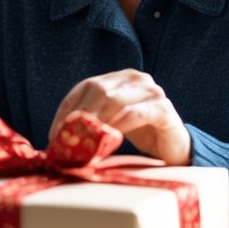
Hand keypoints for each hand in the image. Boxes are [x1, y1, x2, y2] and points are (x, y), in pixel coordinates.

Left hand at [49, 69, 191, 165]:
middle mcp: (136, 78)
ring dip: (95, 122)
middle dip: (79, 116)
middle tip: (68, 140)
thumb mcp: (110, 124)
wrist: (174, 149)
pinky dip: (117, 126)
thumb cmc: (140, 135)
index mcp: (119, 78)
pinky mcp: (164, 109)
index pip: (85, 86)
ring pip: (114, 99)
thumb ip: (90, 121)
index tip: (54, 135)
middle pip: (98, 90)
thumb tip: (56, 137)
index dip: (67, 109)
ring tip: (84, 141)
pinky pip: (135, 114)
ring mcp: (152, 91)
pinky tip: (108, 139)